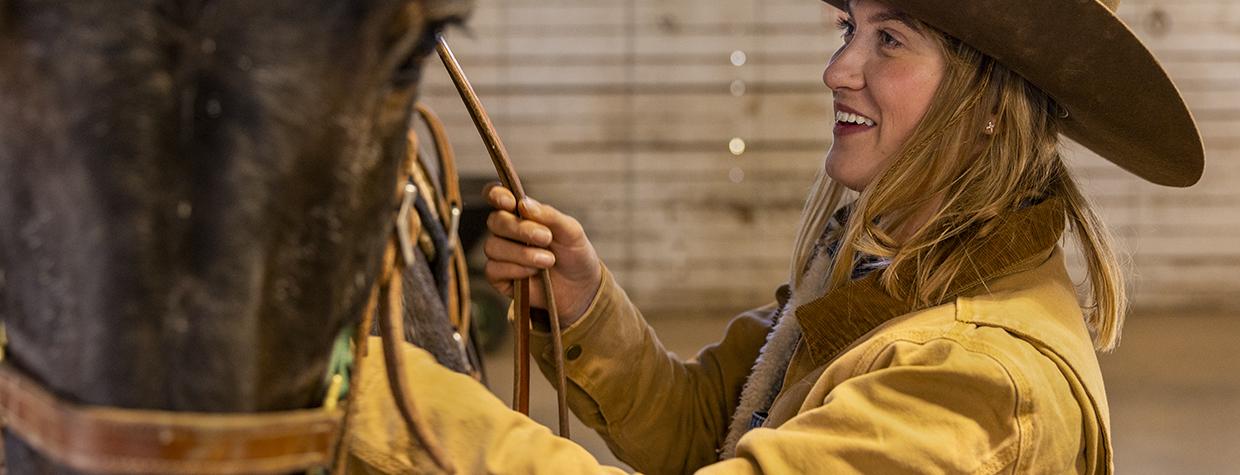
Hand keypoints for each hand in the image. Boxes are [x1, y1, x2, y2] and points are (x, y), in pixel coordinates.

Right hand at [482, 184, 601, 326]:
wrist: (581, 287)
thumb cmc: (574, 254)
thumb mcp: (570, 230)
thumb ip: (548, 215)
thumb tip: (523, 204)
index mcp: (521, 213)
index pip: (496, 196)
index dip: (496, 195)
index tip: (510, 202)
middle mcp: (507, 231)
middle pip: (495, 221)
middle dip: (520, 229)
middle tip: (546, 238)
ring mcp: (501, 254)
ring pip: (493, 246)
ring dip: (522, 253)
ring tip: (548, 260)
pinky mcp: (499, 277)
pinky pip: (493, 269)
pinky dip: (515, 269)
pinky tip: (533, 273)